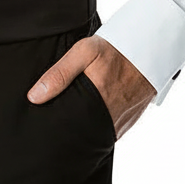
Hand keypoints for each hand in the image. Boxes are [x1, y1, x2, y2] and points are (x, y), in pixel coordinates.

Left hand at [27, 33, 156, 141]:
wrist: (149, 48)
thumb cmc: (115, 49)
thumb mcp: (84, 52)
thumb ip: (59, 74)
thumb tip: (34, 97)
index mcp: (97, 101)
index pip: (70, 128)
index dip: (56, 130)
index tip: (43, 128)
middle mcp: (111, 118)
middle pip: (82, 135)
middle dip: (68, 133)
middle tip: (53, 127)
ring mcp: (122, 122)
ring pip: (96, 135)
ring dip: (84, 131)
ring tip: (70, 123)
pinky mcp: (130, 121)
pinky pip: (109, 132)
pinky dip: (98, 128)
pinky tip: (88, 120)